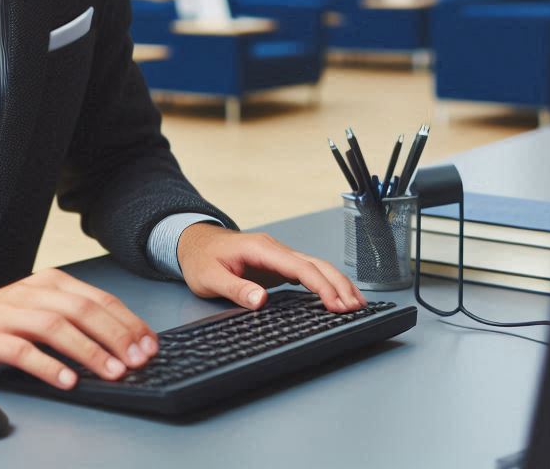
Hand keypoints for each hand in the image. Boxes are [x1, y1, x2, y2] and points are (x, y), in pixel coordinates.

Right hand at [0, 267, 158, 389]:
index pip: (97, 298)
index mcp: (49, 283)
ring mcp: (8, 313)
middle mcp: (31, 292)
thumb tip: (121, 344)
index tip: (149, 345)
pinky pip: (22, 349)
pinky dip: (47, 365)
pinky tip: (66, 381)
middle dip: (115, 335)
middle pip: (81, 309)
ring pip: (55, 326)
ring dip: (87, 350)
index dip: (127, 321)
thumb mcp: (39, 310)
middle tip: (138, 360)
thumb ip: (73, 319)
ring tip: (111, 372)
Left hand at [177, 223, 365, 312]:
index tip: (336, 305)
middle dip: (338, 285)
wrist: (192, 242)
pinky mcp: (277, 264)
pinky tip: (336, 297)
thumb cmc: (200, 258)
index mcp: (261, 249)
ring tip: (356, 305)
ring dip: (336, 283)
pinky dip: (325, 283)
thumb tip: (261, 300)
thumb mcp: (209, 277)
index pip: (299, 266)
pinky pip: (307, 272)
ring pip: (315, 266)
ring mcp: (277, 256)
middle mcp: (274, 249)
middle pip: (315, 264)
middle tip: (356, 309)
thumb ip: (235, 288)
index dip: (321, 285)